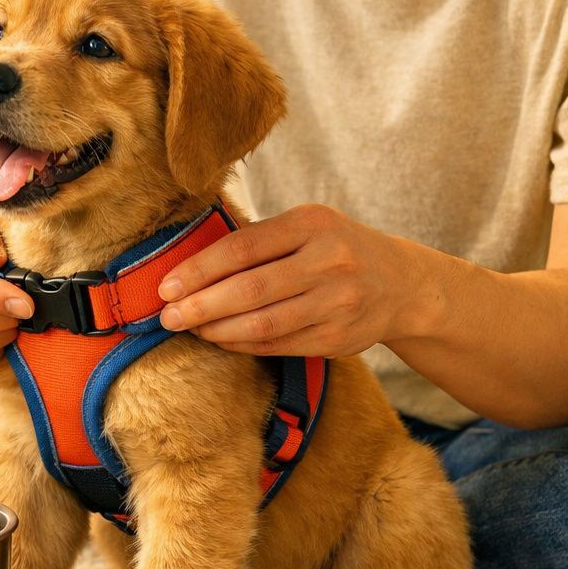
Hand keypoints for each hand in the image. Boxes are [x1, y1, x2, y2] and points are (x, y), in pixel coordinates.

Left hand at [157, 204, 420, 356]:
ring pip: (262, 324)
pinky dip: (242, 345)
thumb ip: (257, 240)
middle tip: (167, 317)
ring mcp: (338, 303)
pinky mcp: (339, 338)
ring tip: (191, 329)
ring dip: (217, 330)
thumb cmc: (335, 249)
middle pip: (249, 290)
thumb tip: (187, 267)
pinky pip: (278, 345)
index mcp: (313, 223)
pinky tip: (221, 339)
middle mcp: (330, 261)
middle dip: (200, 306)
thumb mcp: (306, 226)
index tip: (166, 287)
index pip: (242, 248)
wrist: (402, 283)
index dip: (199, 270)